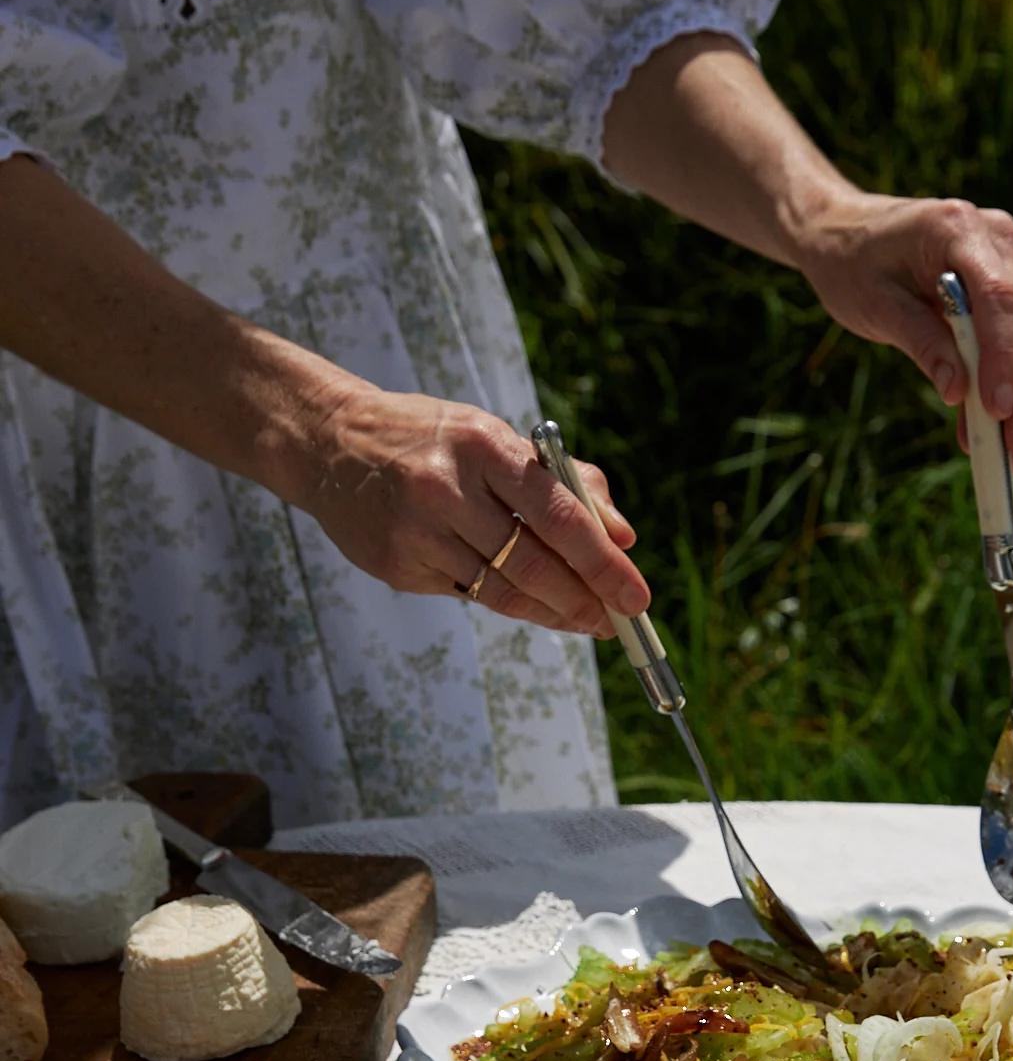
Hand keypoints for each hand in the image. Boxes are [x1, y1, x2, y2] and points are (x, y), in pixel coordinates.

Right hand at [295, 383, 648, 635]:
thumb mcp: (494, 437)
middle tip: (617, 621)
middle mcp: (447, 488)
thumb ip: (564, 480)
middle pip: (532, 562)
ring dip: (552, 612)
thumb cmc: (433, 441)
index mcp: (483, 445)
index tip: (634, 594)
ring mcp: (417, 531)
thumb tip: (622, 535)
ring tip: (586, 622)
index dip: (601, 560)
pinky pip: (467, 594)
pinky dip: (507, 603)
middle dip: (584, 599)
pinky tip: (533, 606)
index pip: (558, 512)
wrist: (330, 443)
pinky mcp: (397, 565)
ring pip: (501, 590)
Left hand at [793, 188, 1012, 470]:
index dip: (1003, 356)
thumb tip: (958, 393)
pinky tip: (989, 428)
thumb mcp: (876, 306)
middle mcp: (991, 237)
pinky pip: (1002, 336)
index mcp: (957, 228)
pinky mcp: (997, 282)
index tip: (1000, 409)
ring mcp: (1001, 258)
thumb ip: (921, 343)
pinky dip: (994, 381)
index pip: (996, 296)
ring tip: (1011, 454)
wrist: (842, 232)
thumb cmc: (852, 264)